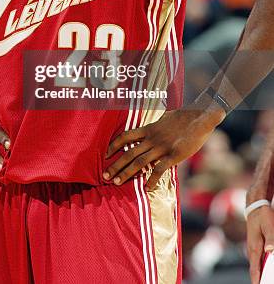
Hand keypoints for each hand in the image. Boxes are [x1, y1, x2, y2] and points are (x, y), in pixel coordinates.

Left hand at [104, 108, 222, 189]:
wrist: (201, 116)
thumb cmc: (185, 117)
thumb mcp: (167, 116)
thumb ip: (158, 122)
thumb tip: (155, 121)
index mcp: (150, 129)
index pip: (126, 136)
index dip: (114, 145)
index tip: (105, 154)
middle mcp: (152, 139)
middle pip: (129, 153)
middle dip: (116, 165)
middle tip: (105, 176)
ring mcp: (162, 147)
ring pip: (139, 162)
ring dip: (126, 173)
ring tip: (116, 183)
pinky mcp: (174, 155)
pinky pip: (159, 169)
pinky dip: (152, 179)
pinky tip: (146, 188)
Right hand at [247, 205, 273, 283]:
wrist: (255, 207)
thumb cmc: (263, 216)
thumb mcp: (269, 225)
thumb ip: (271, 238)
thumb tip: (270, 251)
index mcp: (254, 246)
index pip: (255, 267)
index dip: (257, 279)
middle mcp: (252, 249)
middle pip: (254, 269)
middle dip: (257, 279)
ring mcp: (252, 248)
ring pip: (255, 265)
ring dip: (257, 274)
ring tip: (260, 281)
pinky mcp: (254, 246)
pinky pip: (256, 260)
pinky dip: (258, 267)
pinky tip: (261, 271)